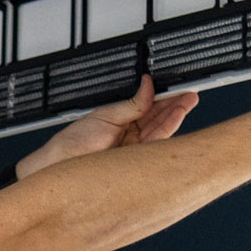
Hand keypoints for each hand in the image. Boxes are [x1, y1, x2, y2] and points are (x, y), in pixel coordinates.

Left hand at [19, 74, 198, 172]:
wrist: (59, 165)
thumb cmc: (73, 143)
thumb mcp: (105, 116)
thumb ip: (131, 105)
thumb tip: (147, 85)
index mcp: (122, 123)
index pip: (148, 108)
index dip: (164, 97)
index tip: (176, 87)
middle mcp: (130, 137)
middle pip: (158, 119)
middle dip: (175, 105)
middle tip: (190, 93)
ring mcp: (133, 150)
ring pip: (161, 131)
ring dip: (175, 115)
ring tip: (188, 100)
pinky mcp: (135, 161)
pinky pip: (156, 144)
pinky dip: (168, 129)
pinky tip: (176, 116)